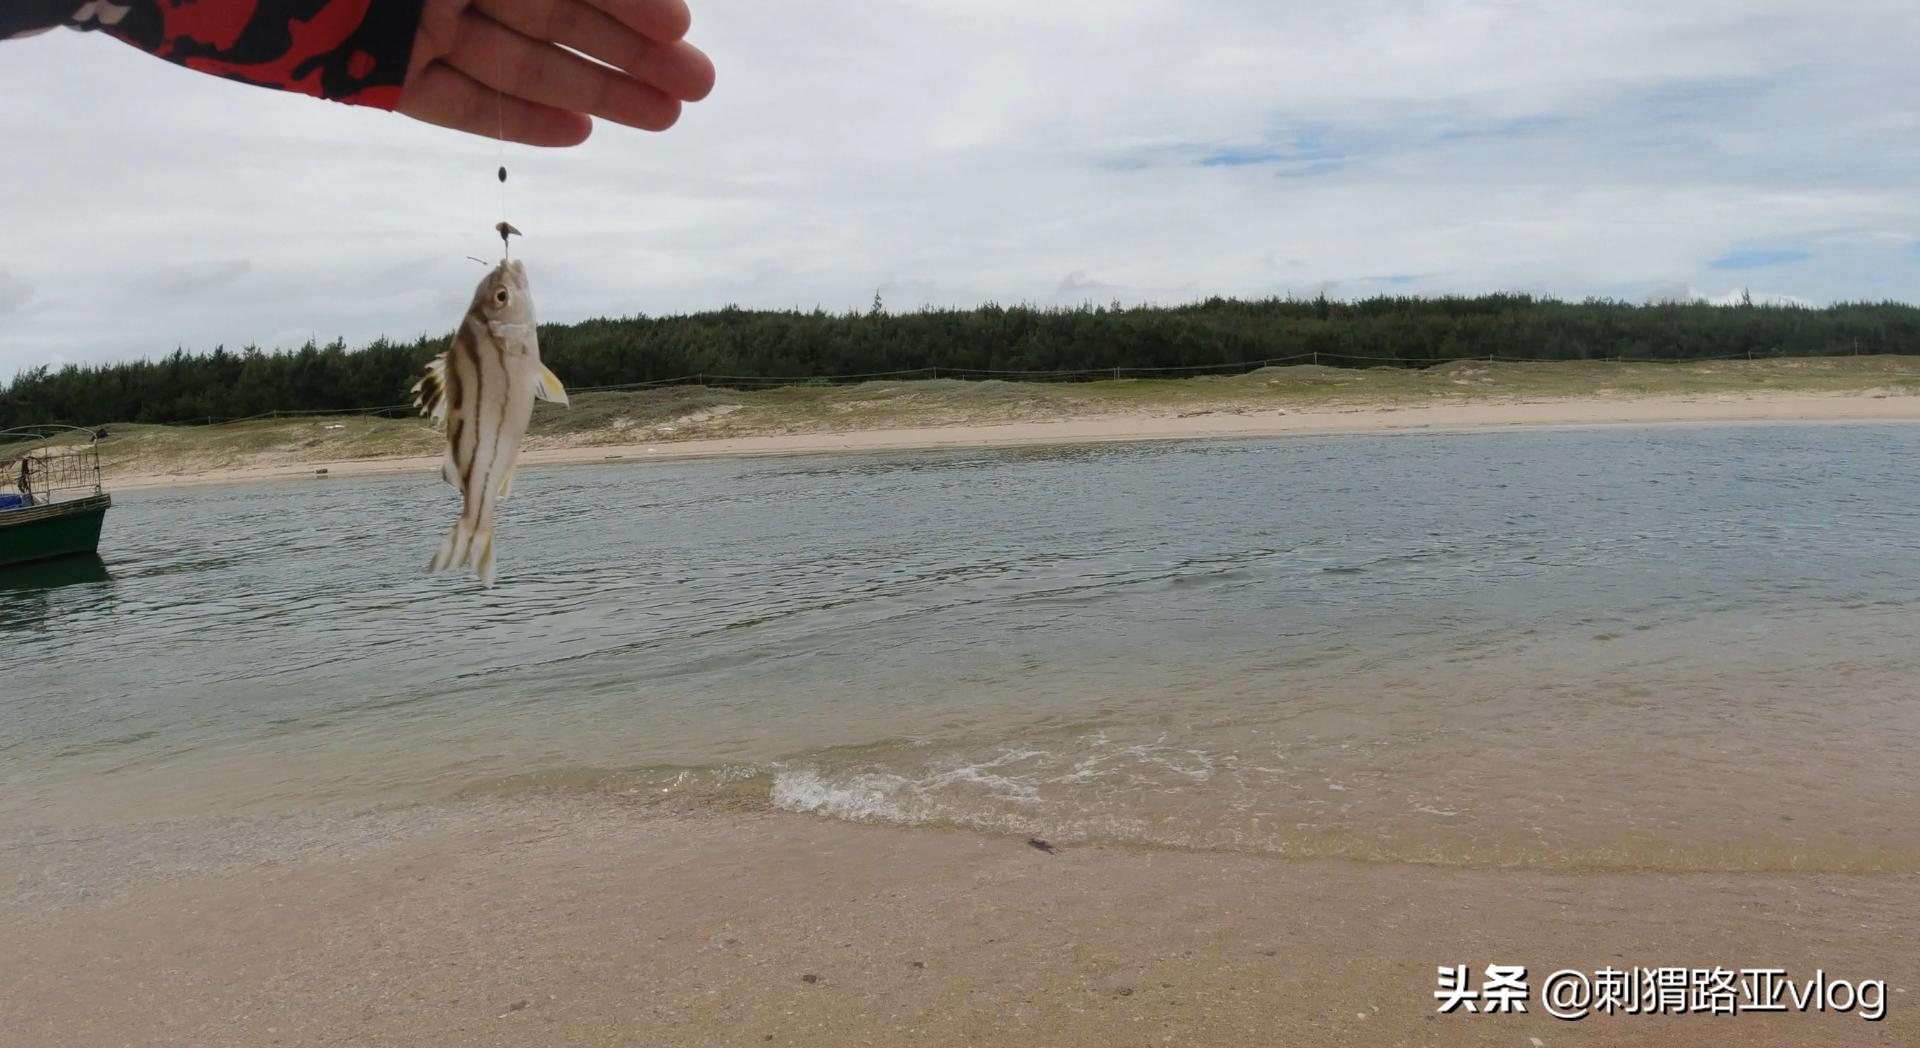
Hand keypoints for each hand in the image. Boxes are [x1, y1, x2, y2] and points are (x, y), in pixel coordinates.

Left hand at [398, 0, 714, 145]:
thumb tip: (640, 1)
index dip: (624, 1)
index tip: (679, 26)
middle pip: (551, 19)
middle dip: (626, 52)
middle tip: (698, 84)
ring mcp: (416, 33)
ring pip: (517, 65)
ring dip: (594, 91)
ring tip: (664, 116)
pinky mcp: (387, 79)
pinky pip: (459, 103)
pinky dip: (520, 121)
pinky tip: (580, 132)